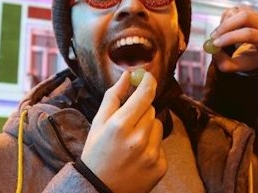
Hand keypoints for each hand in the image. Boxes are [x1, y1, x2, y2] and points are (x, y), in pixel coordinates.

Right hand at [81, 71, 166, 192]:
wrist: (99, 190)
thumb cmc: (96, 153)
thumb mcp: (98, 123)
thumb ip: (113, 96)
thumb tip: (128, 75)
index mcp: (120, 126)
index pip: (145, 94)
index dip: (148, 82)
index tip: (148, 77)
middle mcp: (138, 139)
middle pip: (151, 109)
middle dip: (141, 110)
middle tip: (127, 122)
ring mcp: (151, 154)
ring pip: (157, 125)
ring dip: (147, 128)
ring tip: (131, 141)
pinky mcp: (160, 166)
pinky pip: (161, 144)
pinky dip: (151, 146)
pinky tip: (137, 155)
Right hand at [208, 5, 257, 72]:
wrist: (255, 49)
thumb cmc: (247, 58)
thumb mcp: (236, 65)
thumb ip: (223, 62)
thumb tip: (213, 49)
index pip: (250, 34)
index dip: (231, 37)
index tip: (216, 44)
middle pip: (245, 17)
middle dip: (225, 26)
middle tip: (213, 37)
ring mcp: (256, 15)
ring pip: (235, 14)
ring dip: (223, 25)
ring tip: (221, 38)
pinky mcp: (247, 9)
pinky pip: (230, 12)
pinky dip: (223, 21)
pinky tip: (226, 31)